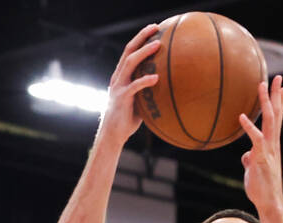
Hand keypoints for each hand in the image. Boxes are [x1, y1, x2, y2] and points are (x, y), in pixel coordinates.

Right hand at [97, 24, 161, 146]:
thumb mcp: (140, 100)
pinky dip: (145, 80)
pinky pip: (134, 86)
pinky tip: (156, 78)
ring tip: (158, 45)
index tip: (154, 29)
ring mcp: (118, 86)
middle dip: (142, 37)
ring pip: (130, 63)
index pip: (130, 51)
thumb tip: (169, 87)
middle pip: (129, 50)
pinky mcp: (121, 98)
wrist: (113, 134)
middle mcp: (118, 77)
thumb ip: (148, 90)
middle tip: (156, 28)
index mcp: (122, 75)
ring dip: (144, 53)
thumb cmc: (128, 118)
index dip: (140, 38)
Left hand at [238, 76, 282, 215]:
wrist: (269, 202)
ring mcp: (268, 149)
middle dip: (276, 95)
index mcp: (272, 144)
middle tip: (278, 77)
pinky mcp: (260, 157)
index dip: (280, 103)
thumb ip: (250, 159)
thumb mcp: (254, 169)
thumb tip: (246, 155)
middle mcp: (273, 143)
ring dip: (266, 102)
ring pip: (269, 121)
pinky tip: (241, 116)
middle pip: (276, 114)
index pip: (277, 119)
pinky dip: (249, 127)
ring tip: (261, 85)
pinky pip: (255, 139)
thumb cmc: (261, 187)